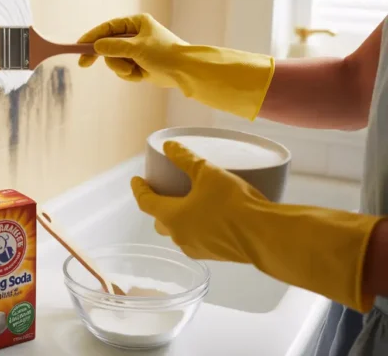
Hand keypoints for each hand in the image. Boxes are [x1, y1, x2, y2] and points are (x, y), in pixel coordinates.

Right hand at [77, 13, 274, 119]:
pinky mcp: (140, 65)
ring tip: (134, 72)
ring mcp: (137, 51)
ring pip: (115, 60)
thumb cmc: (166, 55)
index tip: (79, 46)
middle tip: (84, 64)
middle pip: (108, 45)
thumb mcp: (137, 48)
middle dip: (107, 57)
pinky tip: (141, 76)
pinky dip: (129, 75)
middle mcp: (136, 34)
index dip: (92, 36)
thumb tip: (96, 46)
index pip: (108, 27)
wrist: (186, 73)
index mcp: (137, 23)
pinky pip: (123, 70)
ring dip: (121, 68)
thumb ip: (114, 46)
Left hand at [131, 140, 381, 312]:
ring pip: (179, 233)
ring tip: (187, 204)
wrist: (265, 236)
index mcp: (171, 217)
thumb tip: (169, 146)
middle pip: (160, 221)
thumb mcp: (207, 173)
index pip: (146, 202)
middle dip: (158, 207)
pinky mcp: (216, 255)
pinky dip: (197, 228)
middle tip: (163, 192)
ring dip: (179, 220)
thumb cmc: (233, 203)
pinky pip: (198, 240)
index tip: (136, 180)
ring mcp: (197, 249)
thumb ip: (185, 159)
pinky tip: (209, 220)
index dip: (139, 189)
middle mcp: (180, 237)